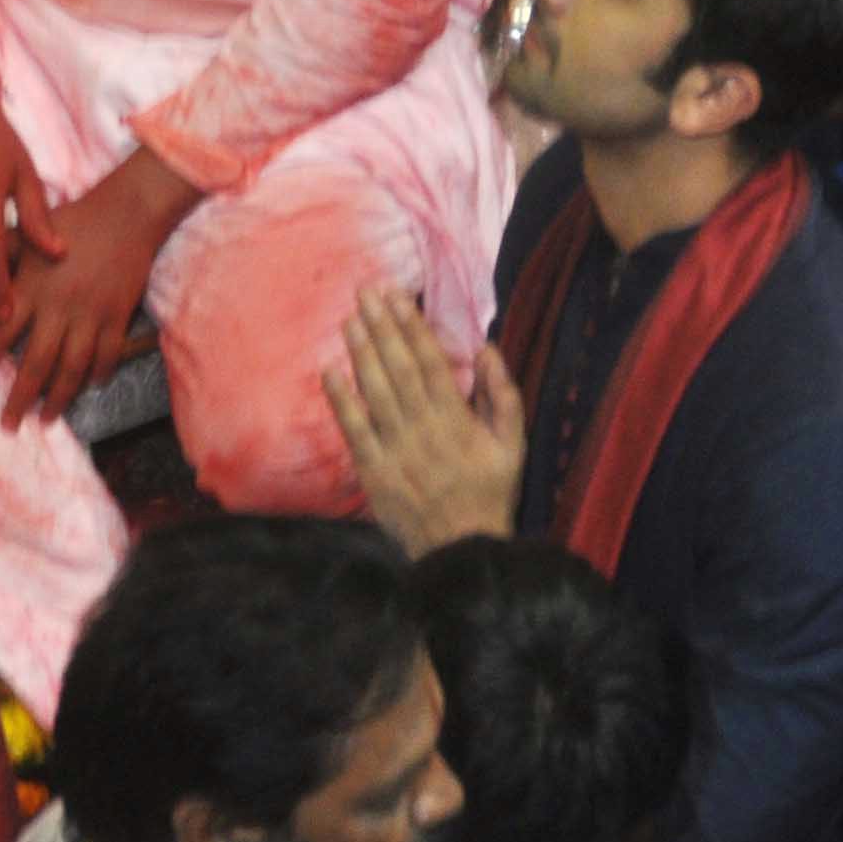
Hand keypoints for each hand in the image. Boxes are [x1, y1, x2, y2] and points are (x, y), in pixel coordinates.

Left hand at [0, 152, 194, 429]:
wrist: (125, 215)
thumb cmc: (71, 221)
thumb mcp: (28, 234)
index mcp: (32, 288)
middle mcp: (58, 308)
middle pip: (36, 364)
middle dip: (20, 398)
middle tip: (7, 424)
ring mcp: (91, 316)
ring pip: (72, 369)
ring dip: (58, 399)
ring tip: (45, 420)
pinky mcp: (118, 318)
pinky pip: (107, 356)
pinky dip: (97, 374)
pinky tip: (88, 386)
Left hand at [325, 284, 523, 550]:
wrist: (462, 548)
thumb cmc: (490, 491)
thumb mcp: (513, 445)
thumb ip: (503, 395)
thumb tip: (487, 349)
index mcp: (458, 420)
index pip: (431, 363)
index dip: (412, 327)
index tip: (398, 296)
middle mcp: (424, 429)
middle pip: (399, 369)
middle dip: (382, 328)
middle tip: (366, 293)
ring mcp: (396, 450)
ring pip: (376, 393)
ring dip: (361, 354)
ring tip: (350, 320)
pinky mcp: (374, 471)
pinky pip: (354, 431)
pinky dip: (341, 401)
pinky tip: (329, 372)